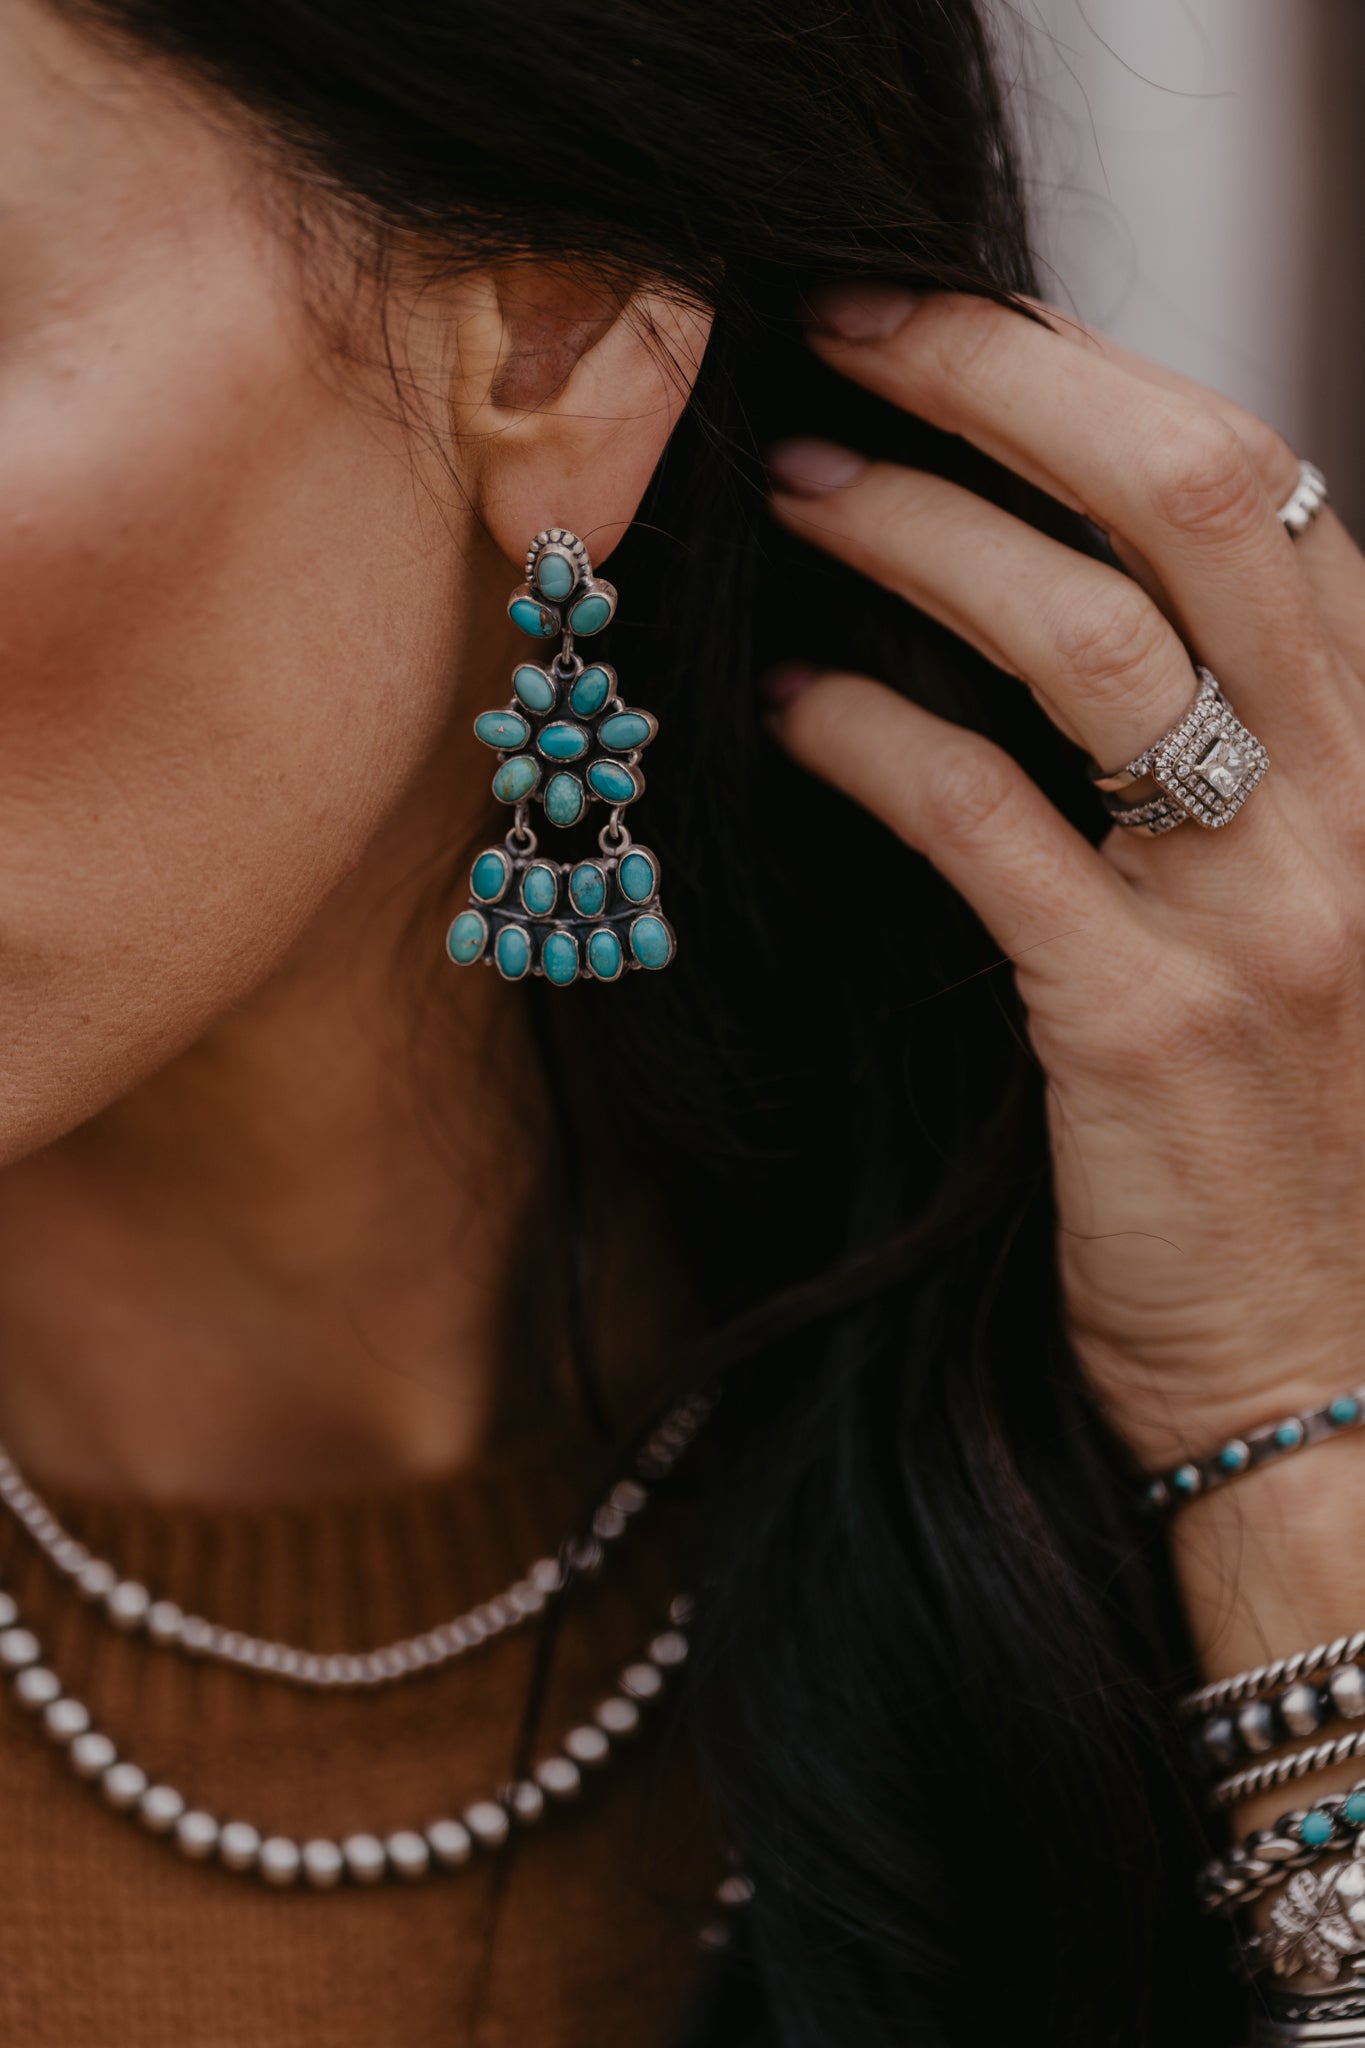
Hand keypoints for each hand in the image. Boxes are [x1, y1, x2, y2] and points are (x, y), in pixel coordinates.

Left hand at [766, 287, 1364, 1469]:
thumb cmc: (1277, 1131)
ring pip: (1091, 636)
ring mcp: (1263, 908)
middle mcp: (1355, 800)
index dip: (1094, 375)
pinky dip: (867, 738)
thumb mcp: (1290, 903)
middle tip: (843, 326)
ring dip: (915, 532)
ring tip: (787, 483)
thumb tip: (1032, 585)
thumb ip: (1214, 748)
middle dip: (1004, 377)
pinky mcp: (1142, 1022)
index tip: (951, 323)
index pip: (1258, 487)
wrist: (1318, 1369)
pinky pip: (985, 822)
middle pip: (1195, 496)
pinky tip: (779, 706)